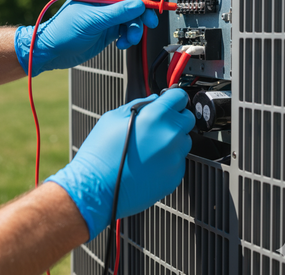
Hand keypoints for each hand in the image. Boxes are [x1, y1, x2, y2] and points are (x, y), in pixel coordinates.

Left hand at [14, 0, 163, 75]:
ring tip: (128, 39)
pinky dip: (128, 38)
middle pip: (133, 2)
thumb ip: (116, 12)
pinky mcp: (109, 30)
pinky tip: (121, 44)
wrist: (52, 52)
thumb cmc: (63, 31)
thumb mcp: (91, 20)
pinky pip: (127, 30)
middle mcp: (104, 1)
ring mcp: (107, 16)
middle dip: (142, 13)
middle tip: (149, 22)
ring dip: (134, 30)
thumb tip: (138, 5)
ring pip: (132, 19)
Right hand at [46, 89, 194, 240]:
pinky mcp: (175, 176)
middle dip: (174, 118)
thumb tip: (152, 101)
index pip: (179, 97)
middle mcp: (170, 135)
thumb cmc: (101, 153)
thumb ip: (138, 105)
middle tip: (156, 125)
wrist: (97, 187)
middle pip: (187, 118)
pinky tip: (149, 162)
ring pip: (184, 141)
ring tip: (149, 146)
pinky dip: (168, 159)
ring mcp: (174, 157)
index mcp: (155, 116)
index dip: (173, 97)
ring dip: (172, 139)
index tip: (169, 101)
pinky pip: (178, 161)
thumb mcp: (113, 118)